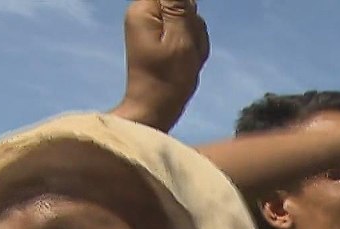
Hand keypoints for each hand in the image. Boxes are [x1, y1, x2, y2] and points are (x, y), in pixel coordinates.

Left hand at [114, 0, 210, 132]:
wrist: (157, 108)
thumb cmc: (167, 78)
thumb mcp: (179, 39)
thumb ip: (178, 6)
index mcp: (144, 10)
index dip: (186, 9)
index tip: (185, 30)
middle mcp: (145, 14)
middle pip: (184, 4)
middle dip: (193, 25)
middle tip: (187, 49)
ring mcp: (155, 27)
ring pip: (190, 20)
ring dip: (195, 39)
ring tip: (186, 59)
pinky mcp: (163, 39)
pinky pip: (188, 34)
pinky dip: (193, 47)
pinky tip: (186, 62)